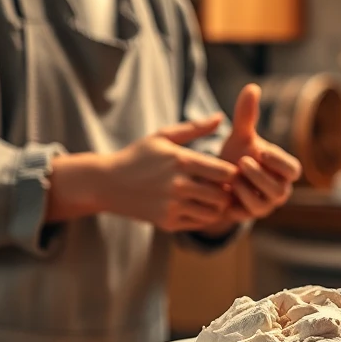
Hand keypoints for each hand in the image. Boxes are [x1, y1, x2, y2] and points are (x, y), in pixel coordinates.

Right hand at [101, 115, 239, 231]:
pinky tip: (197, 206)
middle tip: (224, 188)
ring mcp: (173, 206)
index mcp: (182, 160)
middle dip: (226, 192)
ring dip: (216, 206)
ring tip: (211, 198)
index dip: (233, 173)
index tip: (228, 172)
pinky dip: (202, 217)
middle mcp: (179, 185)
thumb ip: (194, 128)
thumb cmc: (138, 156)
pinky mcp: (167, 222)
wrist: (108, 183)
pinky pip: (198, 224)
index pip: (226, 172)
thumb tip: (220, 117)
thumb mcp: (162, 137)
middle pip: (223, 195)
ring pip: (213, 213)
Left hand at [218, 84, 301, 220]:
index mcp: (283, 171)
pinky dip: (234, 203)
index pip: (293, 170)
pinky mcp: (246, 217)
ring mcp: (264, 206)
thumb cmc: (236, 154)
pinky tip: (223, 191)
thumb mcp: (240, 135)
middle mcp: (278, 191)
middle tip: (243, 162)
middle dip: (261, 176)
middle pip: (279, 189)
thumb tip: (252, 87)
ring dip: (248, 190)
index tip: (263, 151)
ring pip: (262, 204)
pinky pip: (244, 215)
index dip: (280, 162)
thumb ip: (247, 115)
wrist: (218, 179)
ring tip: (233, 177)